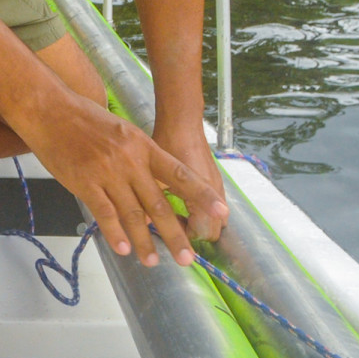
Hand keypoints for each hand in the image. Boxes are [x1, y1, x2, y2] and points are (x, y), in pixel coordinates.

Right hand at [20, 92, 228, 267]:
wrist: (49, 109)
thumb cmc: (84, 118)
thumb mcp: (121, 131)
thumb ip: (138, 159)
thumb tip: (149, 190)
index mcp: (143, 145)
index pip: (179, 174)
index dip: (201, 195)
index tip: (221, 213)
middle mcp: (129, 160)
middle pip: (159, 204)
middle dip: (176, 234)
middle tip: (188, 259)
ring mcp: (107, 172)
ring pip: (132, 214)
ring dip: (145, 242)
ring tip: (153, 262)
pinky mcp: (85, 182)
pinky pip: (105, 213)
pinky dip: (115, 233)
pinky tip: (124, 249)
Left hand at [153, 119, 229, 242]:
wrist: (182, 121)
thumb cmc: (168, 144)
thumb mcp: (155, 175)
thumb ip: (150, 201)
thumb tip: (140, 223)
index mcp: (202, 195)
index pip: (201, 232)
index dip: (183, 236)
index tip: (165, 230)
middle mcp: (216, 194)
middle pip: (212, 230)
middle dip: (192, 233)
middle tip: (171, 227)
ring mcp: (218, 187)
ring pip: (215, 219)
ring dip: (197, 223)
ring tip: (175, 217)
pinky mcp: (215, 181)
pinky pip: (213, 205)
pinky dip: (200, 211)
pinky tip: (181, 204)